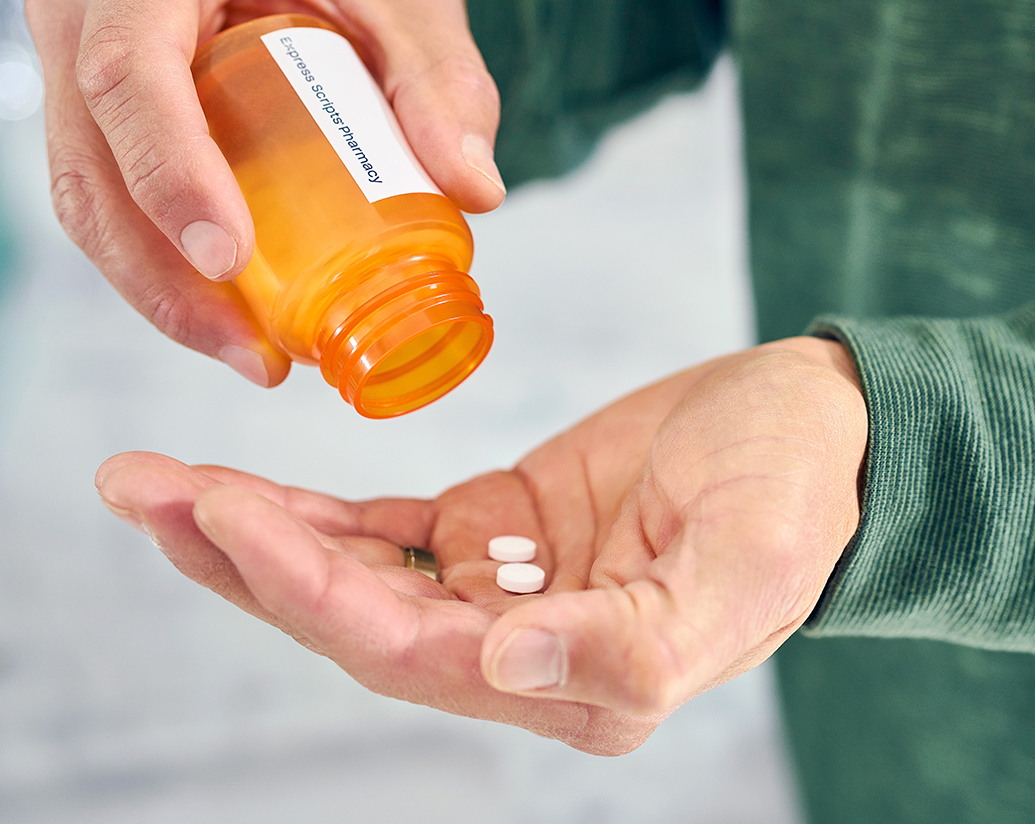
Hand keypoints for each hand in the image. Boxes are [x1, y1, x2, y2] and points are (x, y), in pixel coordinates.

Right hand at [25, 0, 504, 387]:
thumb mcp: (413, 4)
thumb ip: (446, 83)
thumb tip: (476, 189)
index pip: (128, 72)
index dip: (168, 173)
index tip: (231, 260)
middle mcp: (91, 10)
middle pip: (90, 162)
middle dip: (161, 275)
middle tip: (252, 349)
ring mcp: (84, 70)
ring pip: (89, 204)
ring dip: (162, 296)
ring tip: (253, 355)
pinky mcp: (108, 126)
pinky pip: (116, 211)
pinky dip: (166, 276)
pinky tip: (233, 323)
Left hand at [95, 337, 866, 755]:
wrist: (815, 429)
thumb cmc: (797, 494)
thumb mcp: (743, 564)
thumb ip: (633, 644)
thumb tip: (501, 663)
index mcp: (579, 680)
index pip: (408, 646)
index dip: (311, 585)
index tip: (226, 508)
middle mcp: (525, 649)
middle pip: (352, 617)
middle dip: (242, 559)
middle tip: (145, 492)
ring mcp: (506, 584)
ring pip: (355, 571)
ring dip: (260, 531)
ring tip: (165, 485)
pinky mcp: (502, 523)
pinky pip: (390, 525)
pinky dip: (317, 510)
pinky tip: (251, 487)